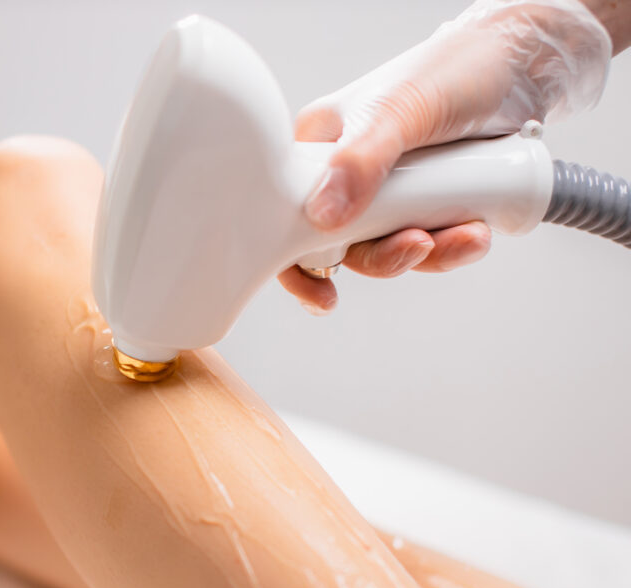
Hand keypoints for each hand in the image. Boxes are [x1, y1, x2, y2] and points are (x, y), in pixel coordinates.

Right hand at [281, 0, 610, 313]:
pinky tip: (476, 227)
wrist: (528, 66)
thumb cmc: (458, 66)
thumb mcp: (404, 108)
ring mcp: (390, 194)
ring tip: (466, 231)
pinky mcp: (427, 205)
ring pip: (390, 249)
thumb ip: (361, 160)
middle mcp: (349, 174)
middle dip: (385, 256)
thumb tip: (323, 215)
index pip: (289, 215)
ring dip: (430, 252)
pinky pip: (429, 245)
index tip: (324, 291)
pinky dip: (454, 245)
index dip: (300, 262)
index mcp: (323, 147)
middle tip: (417, 244)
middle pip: (345, 245)